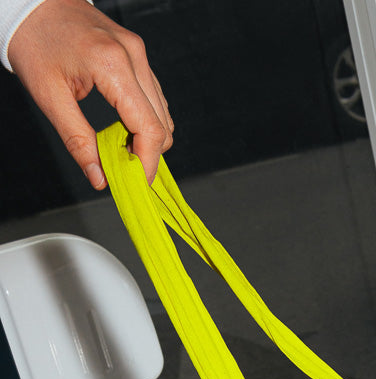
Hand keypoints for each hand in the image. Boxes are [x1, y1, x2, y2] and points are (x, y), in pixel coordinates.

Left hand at [8, 0, 171, 188]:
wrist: (33, 2)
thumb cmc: (35, 42)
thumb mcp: (49, 96)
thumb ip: (77, 140)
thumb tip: (99, 177)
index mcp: (112, 65)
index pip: (149, 128)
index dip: (146, 163)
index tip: (135, 183)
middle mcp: (133, 55)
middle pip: (162, 124)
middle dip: (147, 154)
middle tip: (121, 169)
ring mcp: (138, 51)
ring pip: (162, 112)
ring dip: (146, 137)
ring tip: (119, 148)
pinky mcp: (136, 51)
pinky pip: (153, 96)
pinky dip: (144, 119)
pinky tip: (122, 127)